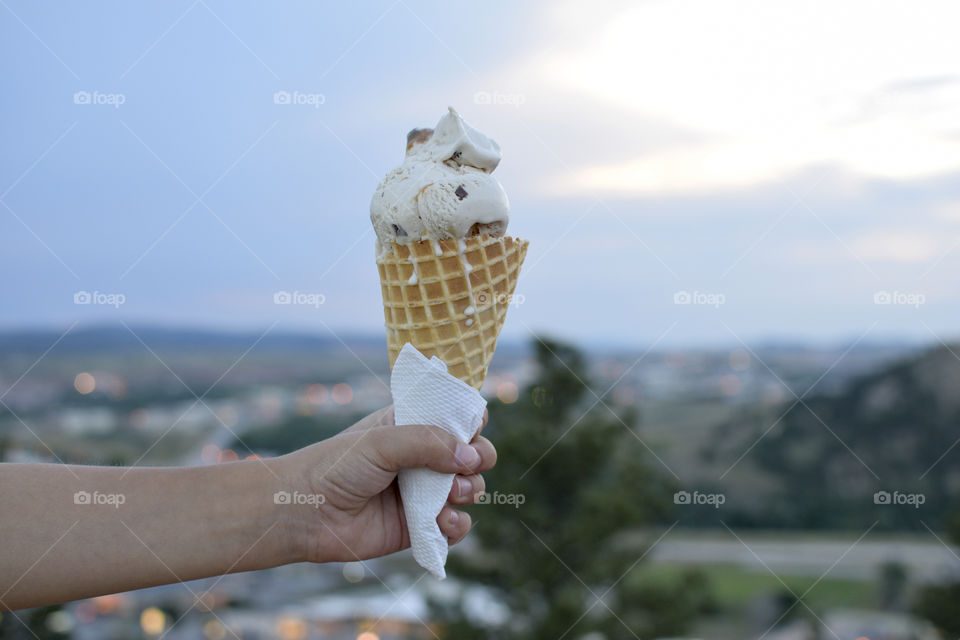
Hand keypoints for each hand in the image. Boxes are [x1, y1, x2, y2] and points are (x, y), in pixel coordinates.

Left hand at [279, 406, 495, 562]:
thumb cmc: (336, 467)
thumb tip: (471, 458)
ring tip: (451, 495)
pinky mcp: (419, 527)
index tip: (472, 428)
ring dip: (470, 491)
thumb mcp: (383, 442)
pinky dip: (457, 525)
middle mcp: (421, 458)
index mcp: (412, 426)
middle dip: (480, 457)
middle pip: (473, 453)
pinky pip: (455, 527)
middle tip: (468, 465)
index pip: (455, 416)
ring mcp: (422, 493)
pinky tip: (441, 521)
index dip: (471, 420)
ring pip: (470, 489)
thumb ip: (428, 442)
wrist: (305, 513)